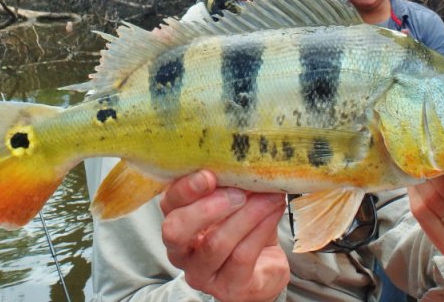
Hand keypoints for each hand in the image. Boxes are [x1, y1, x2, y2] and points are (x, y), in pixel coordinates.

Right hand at [160, 170, 289, 301]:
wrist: (264, 268)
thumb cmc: (242, 228)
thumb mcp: (231, 202)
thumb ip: (229, 184)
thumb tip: (246, 156)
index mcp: (177, 220)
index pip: (169, 204)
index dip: (186, 188)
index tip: (210, 174)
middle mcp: (181, 251)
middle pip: (177, 230)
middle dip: (207, 208)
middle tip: (239, 193)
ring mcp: (202, 273)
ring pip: (215, 243)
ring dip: (247, 215)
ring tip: (270, 197)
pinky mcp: (229, 287)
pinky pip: (242, 256)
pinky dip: (261, 229)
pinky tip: (274, 212)